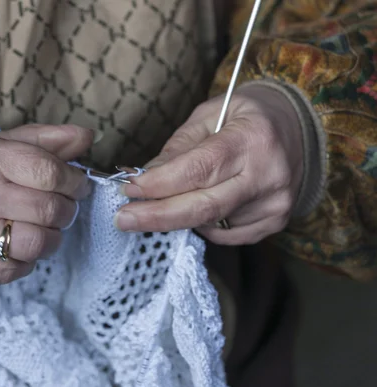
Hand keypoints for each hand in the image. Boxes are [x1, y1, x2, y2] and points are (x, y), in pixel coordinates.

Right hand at [0, 124, 92, 283]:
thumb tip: (88, 136)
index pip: (48, 172)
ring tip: (43, 229)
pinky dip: (26, 260)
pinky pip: (14, 271)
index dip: (74, 181)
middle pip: (48, 210)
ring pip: (36, 244)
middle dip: (67, 211)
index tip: (77, 185)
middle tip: (62, 208)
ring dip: (52, 239)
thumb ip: (43, 140)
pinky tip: (18, 247)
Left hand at [115, 85, 303, 244]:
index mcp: (252, 139)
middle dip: (156, 216)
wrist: (301, 128)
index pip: (198, 170)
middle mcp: (268, 176)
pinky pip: (224, 234)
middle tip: (123, 219)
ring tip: (158, 204)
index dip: (158, 185)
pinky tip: (195, 206)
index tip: (127, 190)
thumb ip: (177, 148)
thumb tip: (144, 178)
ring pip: (209, 223)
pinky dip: (201, 224)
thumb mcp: (209, 114)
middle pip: (202, 207)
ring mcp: (275, 204)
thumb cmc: (247, 116)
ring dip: (176, 217)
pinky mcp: (274, 223)